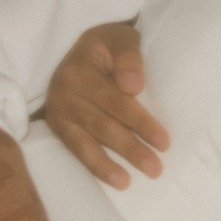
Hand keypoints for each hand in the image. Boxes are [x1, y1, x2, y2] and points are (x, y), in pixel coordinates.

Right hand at [44, 22, 169, 188]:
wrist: (84, 47)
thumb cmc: (109, 44)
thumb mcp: (121, 37)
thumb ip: (129, 57)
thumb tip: (133, 86)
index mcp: (81, 70)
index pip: (116, 101)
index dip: (140, 122)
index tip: (164, 141)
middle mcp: (64, 92)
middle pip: (102, 125)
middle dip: (130, 149)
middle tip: (156, 169)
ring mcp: (58, 111)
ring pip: (86, 142)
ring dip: (108, 166)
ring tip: (129, 182)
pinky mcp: (56, 125)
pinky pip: (75, 149)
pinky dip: (93, 166)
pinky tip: (113, 179)